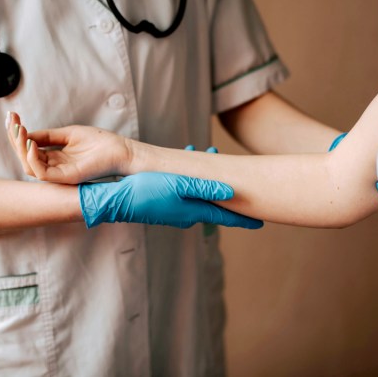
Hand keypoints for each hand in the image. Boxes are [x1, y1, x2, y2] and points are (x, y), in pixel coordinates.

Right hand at [6, 112, 131, 183]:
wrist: (119, 150)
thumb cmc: (99, 142)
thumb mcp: (68, 134)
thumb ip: (48, 135)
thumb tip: (26, 133)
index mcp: (54, 157)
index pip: (28, 148)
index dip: (18, 133)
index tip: (12, 116)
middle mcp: (54, 167)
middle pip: (24, 157)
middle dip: (15, 138)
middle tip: (11, 120)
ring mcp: (59, 173)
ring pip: (28, 166)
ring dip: (20, 147)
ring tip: (20, 130)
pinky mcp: (65, 178)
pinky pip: (41, 173)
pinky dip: (32, 158)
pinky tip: (32, 143)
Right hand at [79, 172, 262, 228]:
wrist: (117, 200)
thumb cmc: (146, 191)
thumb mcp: (178, 186)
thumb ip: (205, 189)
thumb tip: (231, 194)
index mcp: (194, 211)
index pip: (225, 217)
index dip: (244, 219)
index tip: (261, 223)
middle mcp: (187, 214)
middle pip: (214, 202)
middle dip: (225, 188)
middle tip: (239, 175)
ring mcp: (174, 210)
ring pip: (198, 194)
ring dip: (206, 178)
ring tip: (208, 153)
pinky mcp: (163, 205)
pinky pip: (184, 191)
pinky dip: (190, 178)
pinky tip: (185, 163)